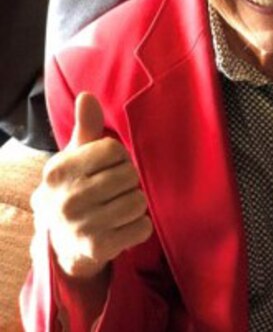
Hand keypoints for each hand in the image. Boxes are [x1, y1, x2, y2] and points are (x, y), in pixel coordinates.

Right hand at [31, 92, 153, 279]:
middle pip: (129, 175)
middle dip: (128, 181)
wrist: (58, 243)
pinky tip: (122, 227)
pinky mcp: (97, 249)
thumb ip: (86, 127)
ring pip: (139, 201)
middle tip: (114, 190)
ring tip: (117, 208)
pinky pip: (142, 227)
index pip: (113, 150)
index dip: (120, 156)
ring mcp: (81, 226)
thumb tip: (87, 96)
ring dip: (135, 204)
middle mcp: (66, 199)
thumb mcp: (74, 157)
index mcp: (59, 171)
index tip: (110, 166)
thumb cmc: (74, 187)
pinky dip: (139, 226)